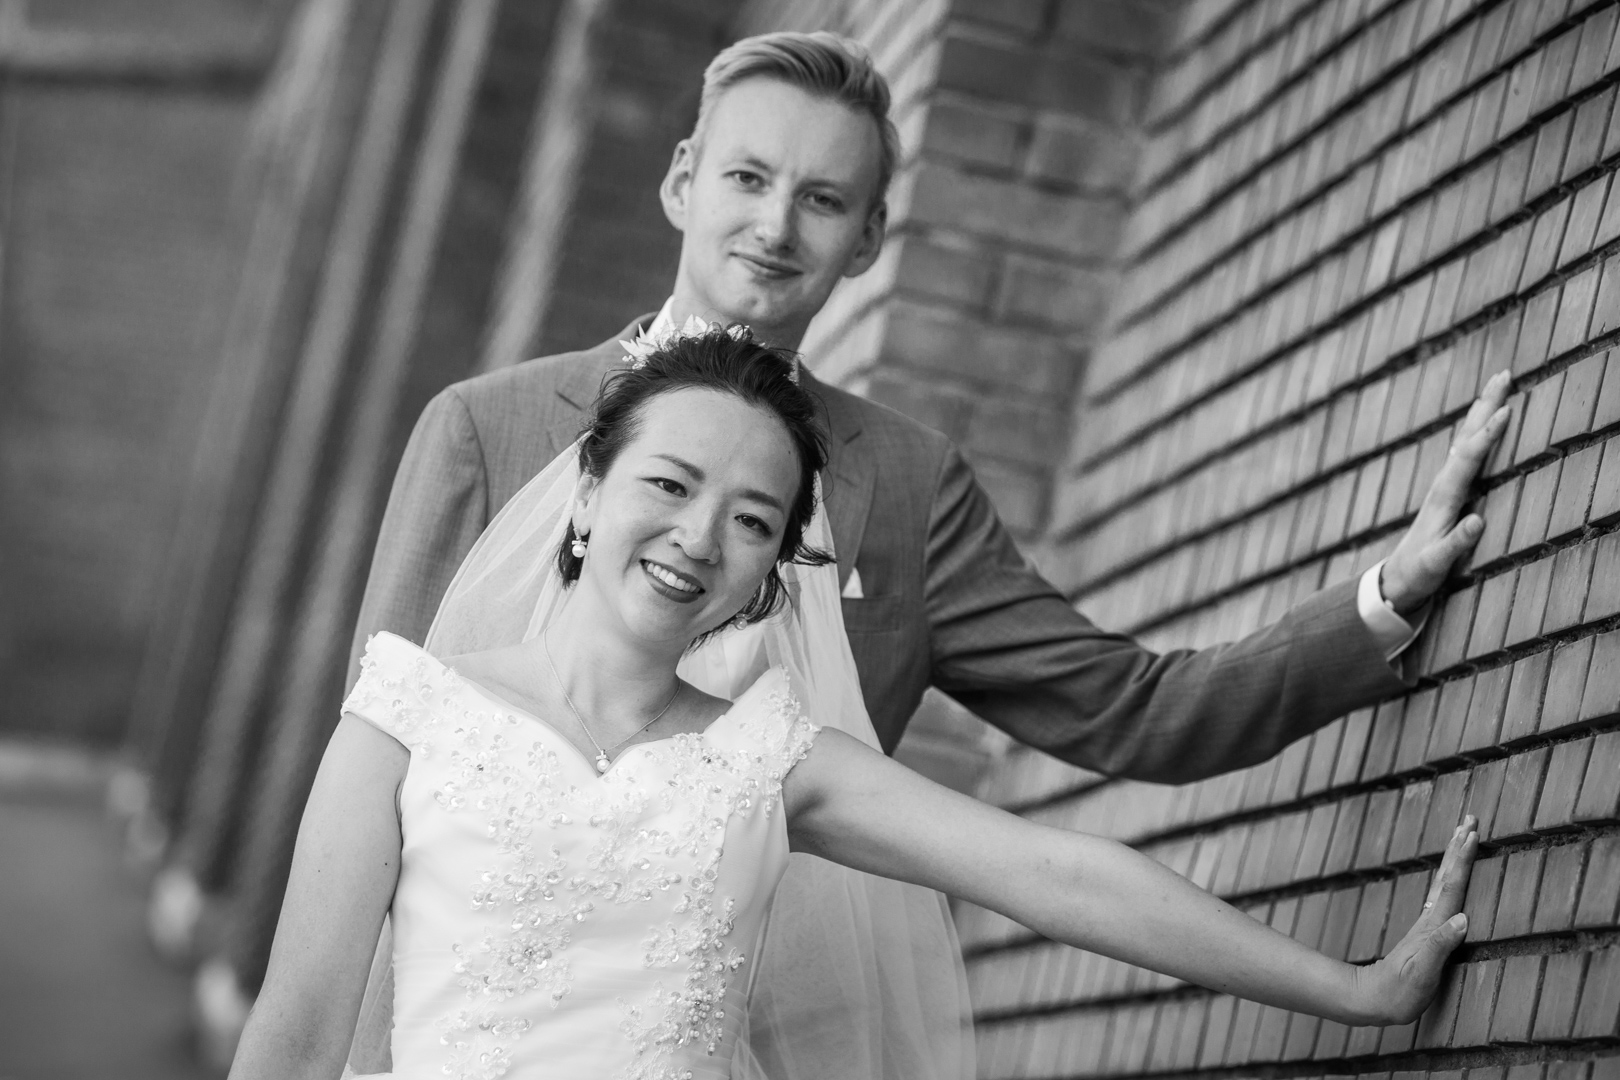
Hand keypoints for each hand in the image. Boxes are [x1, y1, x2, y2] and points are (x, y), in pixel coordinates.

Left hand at [1352, 817, 1477, 1024]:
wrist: (1374, 1000)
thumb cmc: (1400, 991)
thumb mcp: (1423, 972)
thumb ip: (1441, 946)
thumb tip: (1464, 919)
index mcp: (1434, 924)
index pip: (1452, 885)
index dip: (1463, 859)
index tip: (1472, 832)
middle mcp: (1432, 919)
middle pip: (1448, 875)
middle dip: (1459, 846)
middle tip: (1470, 818)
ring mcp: (1429, 925)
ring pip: (1445, 883)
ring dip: (1455, 858)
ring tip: (1463, 835)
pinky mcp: (1428, 935)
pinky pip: (1444, 898)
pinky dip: (1451, 881)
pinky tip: (1452, 878)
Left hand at [1381, 373, 1513, 613]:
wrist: (1397, 578)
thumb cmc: (1419, 572)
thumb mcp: (1438, 562)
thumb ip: (1456, 543)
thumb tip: (1477, 521)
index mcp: (1444, 497)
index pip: (1468, 458)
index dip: (1488, 435)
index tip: (1506, 410)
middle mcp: (1442, 484)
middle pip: (1466, 437)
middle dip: (1485, 405)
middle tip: (1504, 374)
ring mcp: (1444, 486)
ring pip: (1465, 440)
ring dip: (1480, 412)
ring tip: (1496, 386)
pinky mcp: (1447, 491)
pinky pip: (1465, 453)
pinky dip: (1475, 433)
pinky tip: (1479, 423)